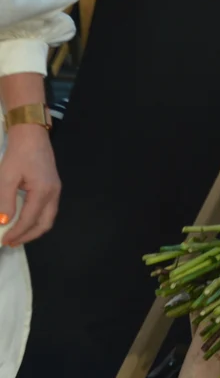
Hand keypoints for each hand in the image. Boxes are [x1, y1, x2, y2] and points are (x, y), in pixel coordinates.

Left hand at [0, 125, 60, 246]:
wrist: (32, 135)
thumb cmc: (18, 154)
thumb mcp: (6, 176)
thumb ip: (5, 201)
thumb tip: (4, 222)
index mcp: (43, 191)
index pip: (29, 219)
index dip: (16, 232)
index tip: (3, 240)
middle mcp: (53, 193)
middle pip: (45, 224)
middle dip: (28, 236)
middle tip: (11, 242)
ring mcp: (56, 190)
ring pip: (48, 218)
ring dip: (33, 229)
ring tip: (17, 234)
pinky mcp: (53, 187)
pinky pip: (47, 210)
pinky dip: (36, 219)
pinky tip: (24, 219)